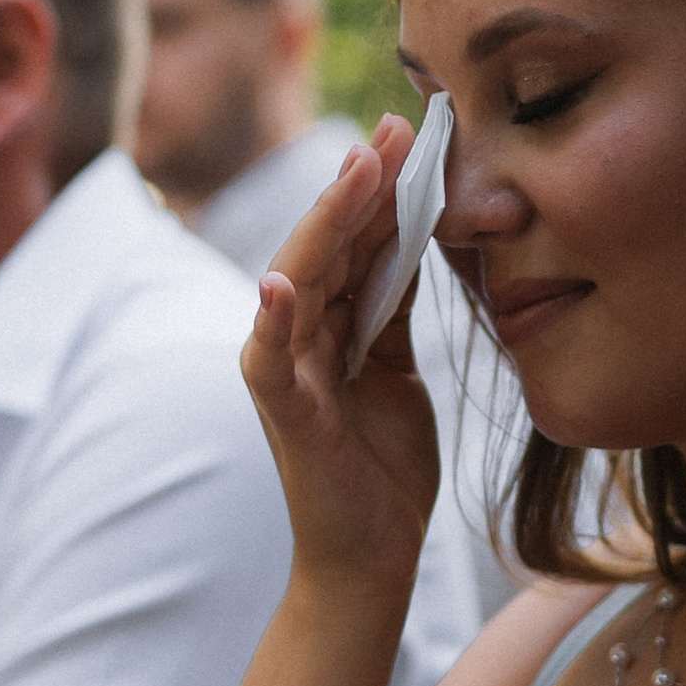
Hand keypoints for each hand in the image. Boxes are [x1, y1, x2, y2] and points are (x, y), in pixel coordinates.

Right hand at [242, 116, 446, 588]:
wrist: (375, 556)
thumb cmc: (382, 466)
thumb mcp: (398, 370)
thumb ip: (391, 309)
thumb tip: (411, 237)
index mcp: (325, 324)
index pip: (354, 242)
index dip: (382, 188)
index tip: (416, 132)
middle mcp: (296, 338)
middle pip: (325, 246)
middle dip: (360, 186)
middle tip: (396, 129)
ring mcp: (285, 374)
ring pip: (299, 282)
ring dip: (326, 225)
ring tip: (356, 172)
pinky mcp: (284, 415)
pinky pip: (269, 361)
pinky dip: (270, 320)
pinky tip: (277, 282)